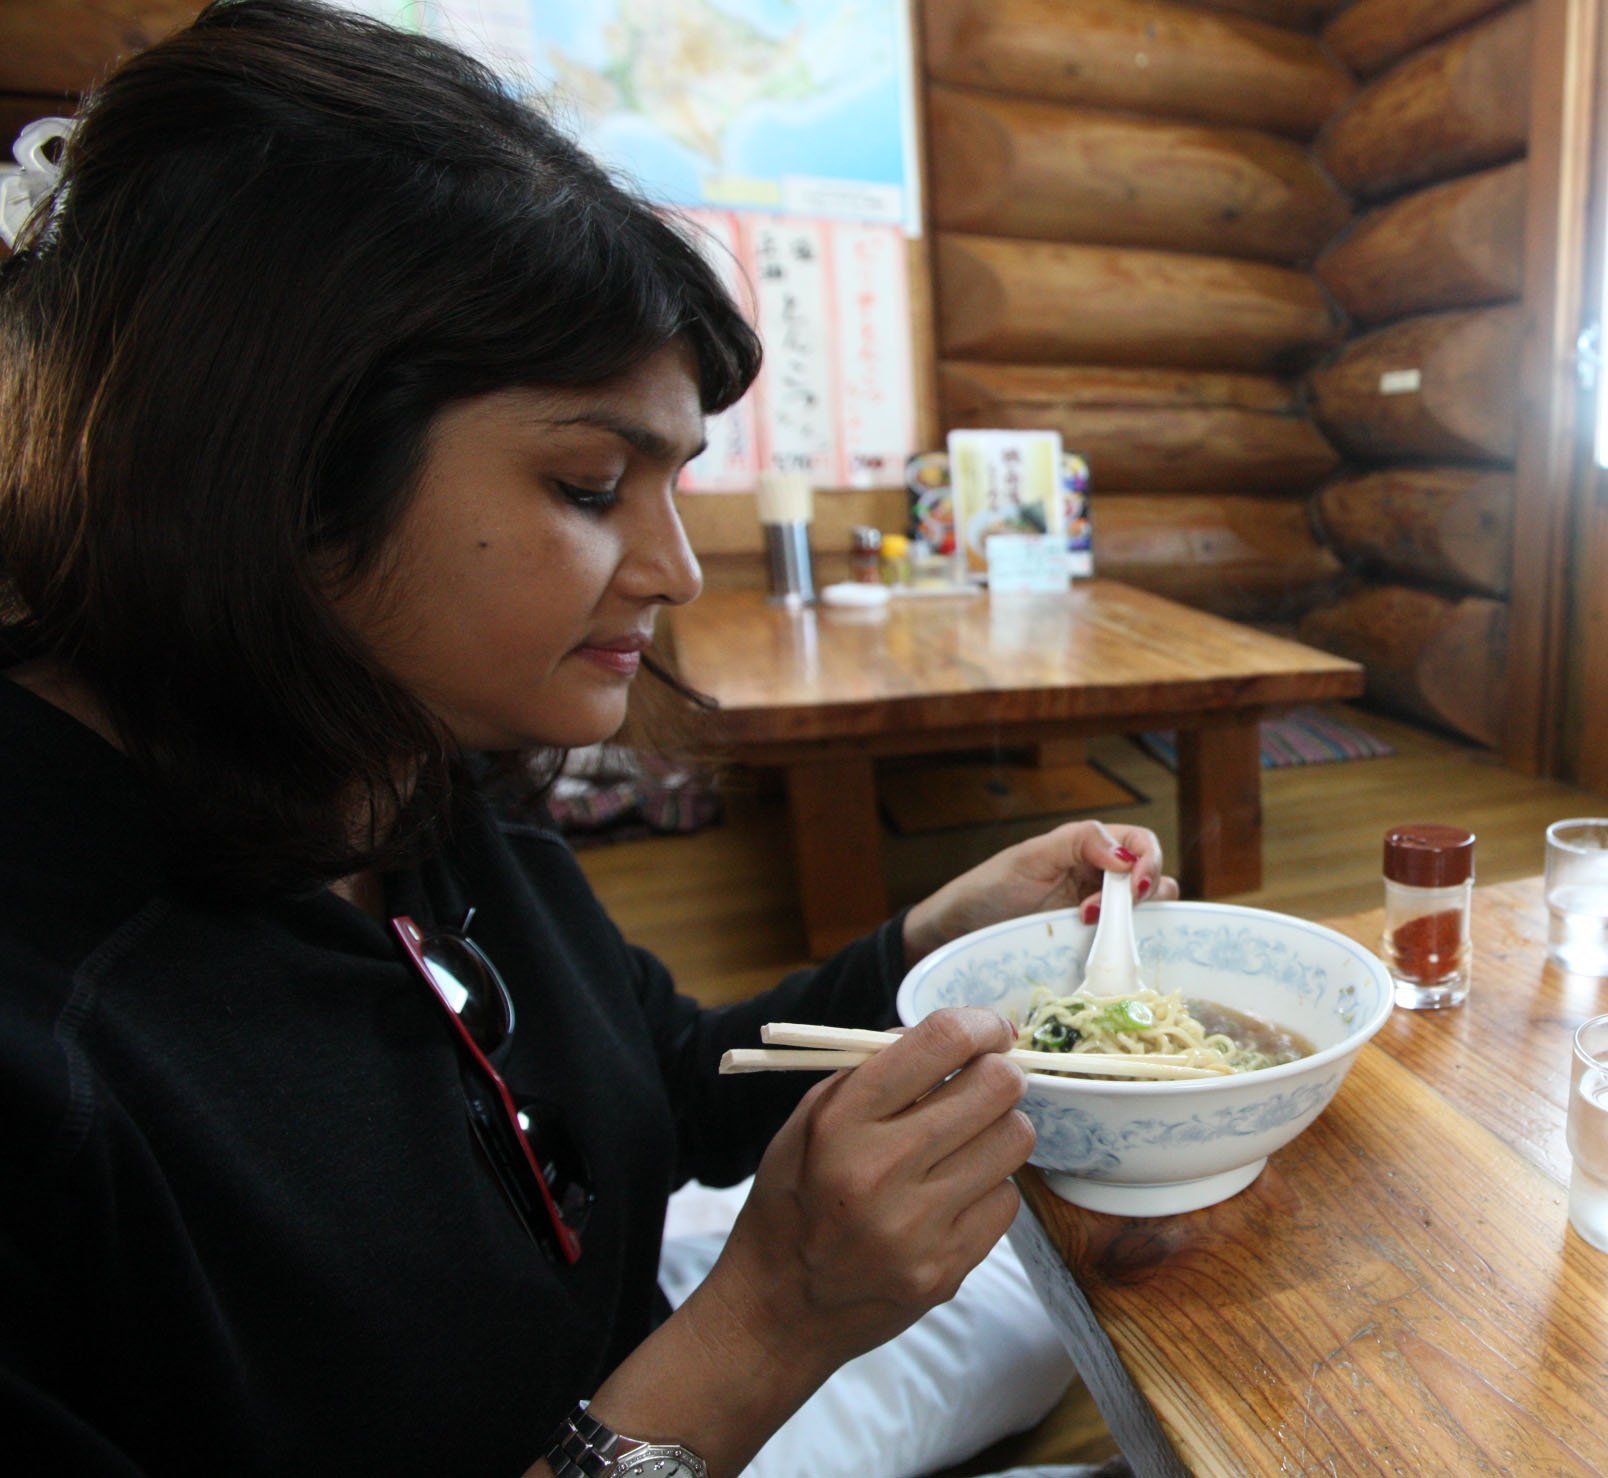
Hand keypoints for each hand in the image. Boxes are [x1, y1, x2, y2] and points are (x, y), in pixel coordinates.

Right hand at [697, 1008, 1031, 1384]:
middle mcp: (881, 1171)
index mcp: (841, 1121)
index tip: (990, 1030)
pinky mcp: (945, 1270)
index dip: (980, 1025)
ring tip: (965, 1142)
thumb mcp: (810, 1119)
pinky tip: (953, 1195)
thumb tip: (958, 1038)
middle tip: (987, 1083)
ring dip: (998, 1131)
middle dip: (999, 1075)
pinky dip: (988, 1189)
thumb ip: (876, 1074)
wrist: (779, 1308)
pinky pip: (1006, 1202)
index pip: (941, 1042)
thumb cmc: (793, 1198)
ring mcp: (918, 1227)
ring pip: (1014, 1141)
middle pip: (996, 1089)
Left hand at [900, 820, 1178, 965]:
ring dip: (1134, 918)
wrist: (959, 934)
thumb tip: (1126, 856)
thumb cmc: (990, 889)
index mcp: (1090, 847)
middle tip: (1100, 908)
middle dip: (1144, 892)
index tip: (1134, 883)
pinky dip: (1126, 946)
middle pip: (1154, 879)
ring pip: (1147, 913)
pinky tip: (1099, 947)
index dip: (1148, 859)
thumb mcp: (1031, 856)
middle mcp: (1102, 879)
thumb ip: (1080, 842)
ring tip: (1089, 923)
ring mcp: (1101, 916)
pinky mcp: (1093, 948)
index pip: (1142, 843)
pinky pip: (1127, 945)